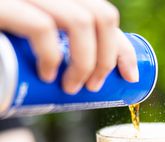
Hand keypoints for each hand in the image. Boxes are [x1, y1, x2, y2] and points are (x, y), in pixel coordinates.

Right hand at [0, 0, 137, 93]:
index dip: (123, 47)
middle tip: (96, 86)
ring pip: (80, 21)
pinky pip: (42, 26)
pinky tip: (48, 75)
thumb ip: (61, 49)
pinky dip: (52, 56)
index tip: (130, 76)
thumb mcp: (36, 45)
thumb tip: (98, 79)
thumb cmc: (5, 55)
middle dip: (109, 57)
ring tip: (75, 88)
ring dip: (87, 62)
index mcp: (59, 1)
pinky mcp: (2, 5)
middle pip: (101, 15)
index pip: (104, 15)